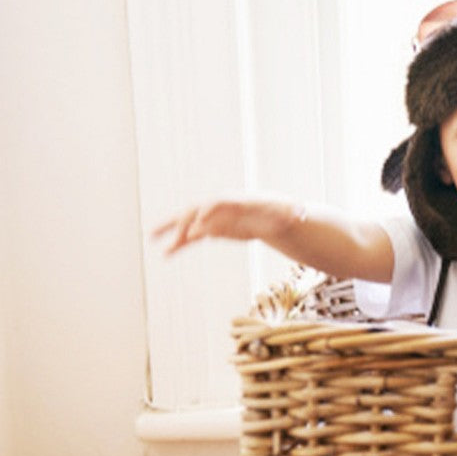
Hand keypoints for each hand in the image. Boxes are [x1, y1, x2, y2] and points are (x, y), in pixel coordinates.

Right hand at [151, 196, 302, 255]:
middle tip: (170, 236)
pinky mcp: (212, 229)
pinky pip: (193, 236)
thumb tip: (303, 213)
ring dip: (172, 230)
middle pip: (197, 211)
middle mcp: (220, 207)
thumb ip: (292, 213)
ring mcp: (214, 217)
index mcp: (237, 202)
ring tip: (153, 240)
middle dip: (183, 222)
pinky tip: (167, 254)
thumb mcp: (289, 213)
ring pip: (188, 222)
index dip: (207, 213)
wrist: (274, 215)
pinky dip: (180, 244)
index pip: (218, 204)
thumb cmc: (283, 213)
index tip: (199, 226)